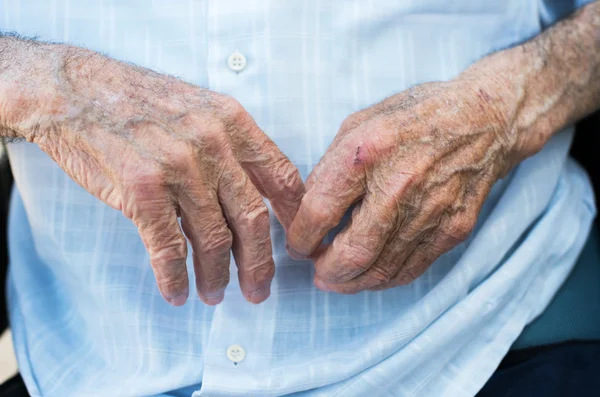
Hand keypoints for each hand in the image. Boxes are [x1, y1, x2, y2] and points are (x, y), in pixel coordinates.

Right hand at [2, 43, 303, 304]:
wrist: (72, 90)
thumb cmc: (137, 102)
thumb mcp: (197, 108)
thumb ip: (230, 146)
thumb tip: (253, 194)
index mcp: (233, 122)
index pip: (281, 177)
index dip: (293, 217)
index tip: (293, 245)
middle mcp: (212, 143)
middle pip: (253, 219)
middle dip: (260, 263)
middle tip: (259, 291)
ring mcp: (178, 166)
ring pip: (213, 239)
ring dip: (216, 276)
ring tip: (215, 294)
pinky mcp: (142, 188)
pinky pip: (168, 248)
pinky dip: (174, 278)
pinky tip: (176, 294)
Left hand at [286, 76, 519, 292]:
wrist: (484, 120)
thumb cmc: (415, 117)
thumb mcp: (359, 124)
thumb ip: (329, 169)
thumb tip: (306, 211)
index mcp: (368, 153)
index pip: (319, 212)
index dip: (300, 238)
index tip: (298, 244)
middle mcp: (399, 185)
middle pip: (351, 253)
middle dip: (325, 272)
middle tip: (316, 272)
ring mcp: (431, 210)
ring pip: (381, 270)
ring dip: (352, 282)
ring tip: (338, 279)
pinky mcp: (453, 228)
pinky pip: (411, 269)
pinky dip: (384, 279)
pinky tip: (369, 274)